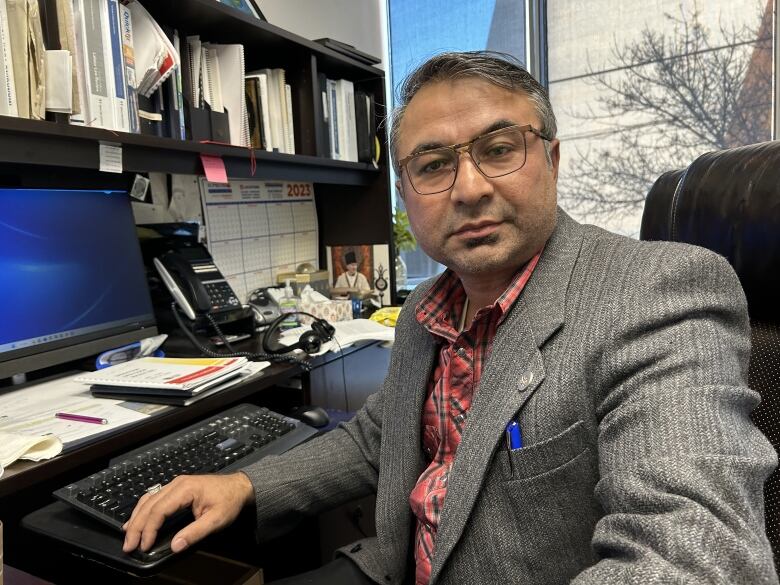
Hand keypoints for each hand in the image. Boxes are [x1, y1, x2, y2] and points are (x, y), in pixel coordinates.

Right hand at [122, 472, 253, 553]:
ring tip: (128, 535)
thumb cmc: (229, 500)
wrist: (239, 486)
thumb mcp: (216, 520)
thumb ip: (195, 533)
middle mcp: (177, 484)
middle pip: (149, 505)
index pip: (159, 510)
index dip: (148, 529)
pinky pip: (154, 497)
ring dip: (136, 518)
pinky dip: (143, 510)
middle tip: (128, 545)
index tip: (144, 546)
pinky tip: (137, 520)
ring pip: (148, 500)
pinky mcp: (176, 488)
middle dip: (136, 526)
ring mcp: (176, 484)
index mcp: (185, 489)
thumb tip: (176, 546)